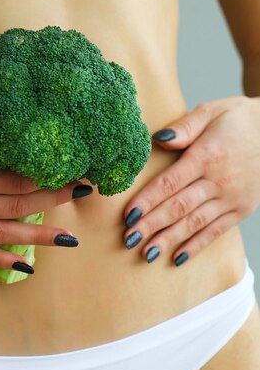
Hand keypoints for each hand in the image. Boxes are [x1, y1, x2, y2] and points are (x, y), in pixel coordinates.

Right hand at [0, 105, 90, 271]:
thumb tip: (20, 140)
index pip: (19, 183)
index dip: (51, 179)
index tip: (75, 173)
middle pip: (18, 208)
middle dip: (54, 203)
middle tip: (82, 196)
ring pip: (2, 235)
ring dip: (38, 238)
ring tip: (67, 240)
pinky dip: (1, 258)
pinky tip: (25, 264)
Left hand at [122, 96, 259, 265]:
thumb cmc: (238, 119)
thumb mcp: (211, 111)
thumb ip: (184, 127)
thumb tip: (158, 139)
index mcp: (207, 155)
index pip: (170, 182)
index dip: (147, 200)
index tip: (127, 215)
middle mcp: (219, 180)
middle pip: (178, 206)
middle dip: (151, 224)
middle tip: (128, 239)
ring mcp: (232, 197)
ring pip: (194, 222)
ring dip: (169, 239)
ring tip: (146, 254)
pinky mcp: (242, 209)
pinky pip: (216, 231)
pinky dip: (196, 245)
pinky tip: (177, 258)